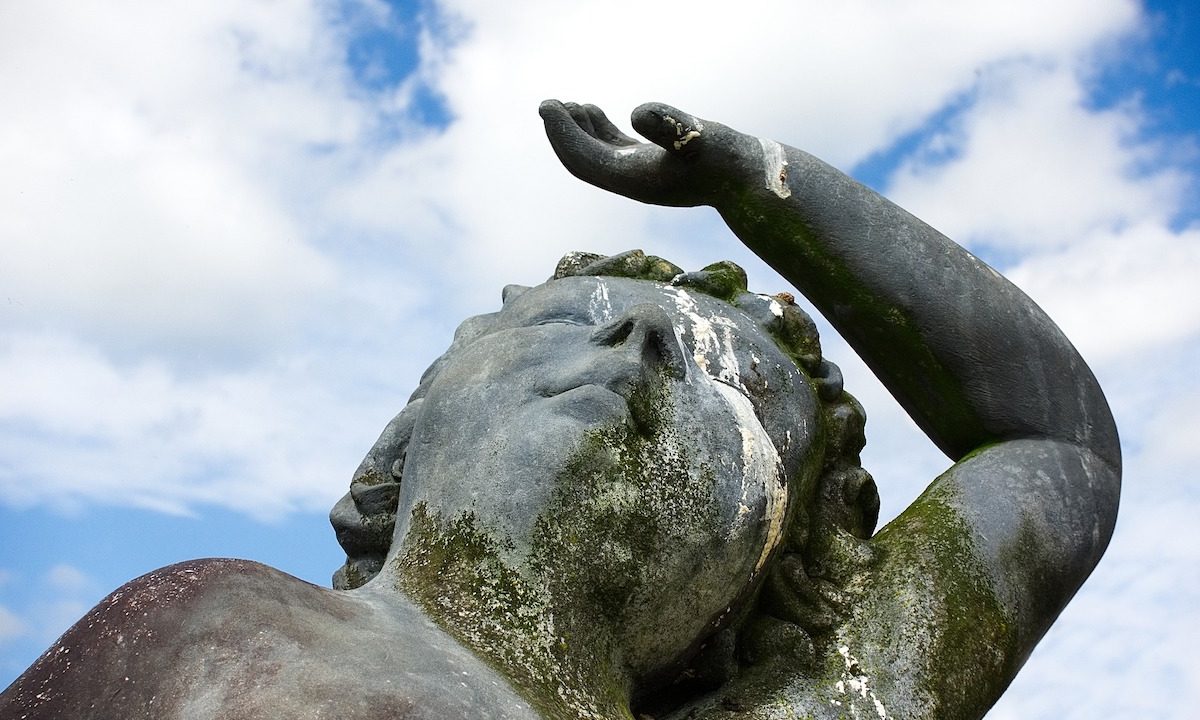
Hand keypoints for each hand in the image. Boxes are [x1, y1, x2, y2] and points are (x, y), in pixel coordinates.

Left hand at [538, 100, 756, 207]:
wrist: (747, 179)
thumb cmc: (725, 159)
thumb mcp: (698, 137)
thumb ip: (669, 125)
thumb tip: (636, 112)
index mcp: (635, 180)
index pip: (586, 158)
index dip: (563, 133)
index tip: (548, 106)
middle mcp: (633, 183)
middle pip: (583, 161)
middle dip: (562, 134)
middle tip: (547, 104)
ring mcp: (640, 177)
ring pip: (596, 156)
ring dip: (577, 132)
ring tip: (567, 104)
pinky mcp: (650, 168)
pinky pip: (613, 151)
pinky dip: (597, 132)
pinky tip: (592, 113)